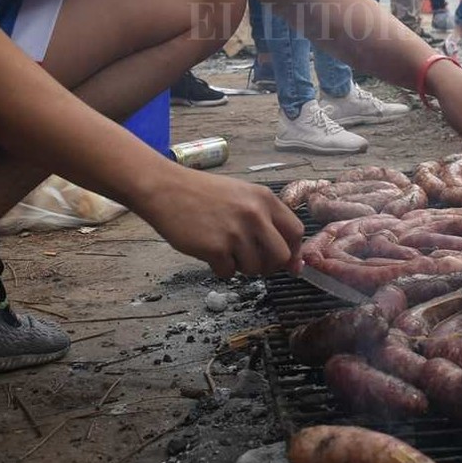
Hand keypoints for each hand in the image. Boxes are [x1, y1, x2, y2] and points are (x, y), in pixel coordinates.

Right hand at [137, 168, 304, 277]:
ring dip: (241, 267)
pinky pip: (228, 273)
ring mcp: (235, 232)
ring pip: (255, 269)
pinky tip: (209, 251)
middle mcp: (254, 215)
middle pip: (281, 256)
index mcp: (264, 199)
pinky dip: (220, 268)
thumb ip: (265, 218)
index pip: (296, 232)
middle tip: (254, 263)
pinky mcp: (215, 248)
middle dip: (270, 266)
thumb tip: (288, 255)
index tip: (289, 263)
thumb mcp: (241, 195)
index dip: (294, 252)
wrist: (165, 189)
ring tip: (225, 249)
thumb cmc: (202, 193)